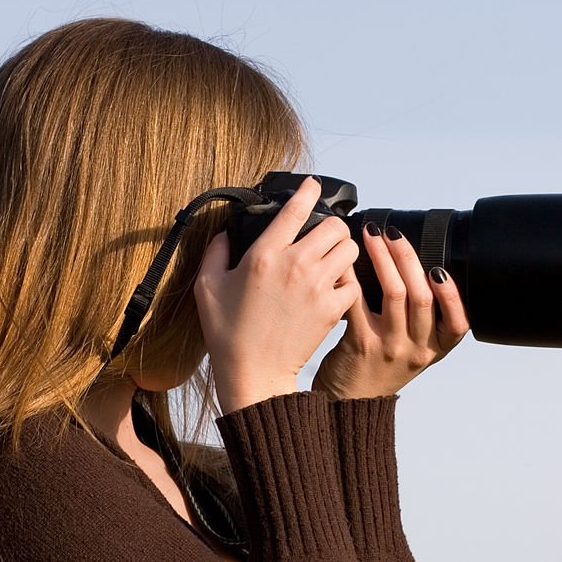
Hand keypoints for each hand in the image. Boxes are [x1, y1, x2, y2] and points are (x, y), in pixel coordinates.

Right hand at [194, 176, 362, 414]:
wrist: (253, 374)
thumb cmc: (228, 334)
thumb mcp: (208, 287)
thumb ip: (216, 252)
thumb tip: (225, 232)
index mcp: (264, 255)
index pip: (296, 209)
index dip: (308, 191)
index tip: (312, 186)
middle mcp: (295, 265)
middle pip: (334, 226)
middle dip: (330, 227)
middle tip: (323, 236)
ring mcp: (317, 288)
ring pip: (350, 250)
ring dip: (343, 250)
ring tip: (332, 259)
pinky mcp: (332, 310)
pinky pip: (353, 283)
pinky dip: (348, 282)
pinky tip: (334, 288)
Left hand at [312, 223, 469, 400]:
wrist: (348, 403)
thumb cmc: (380, 368)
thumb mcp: (415, 350)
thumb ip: (423, 320)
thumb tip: (418, 266)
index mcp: (435, 349)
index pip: (458, 321)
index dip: (451, 293)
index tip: (438, 267)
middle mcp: (416, 349)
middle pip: (422, 295)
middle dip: (408, 257)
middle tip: (393, 233)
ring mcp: (389, 347)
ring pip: (394, 293)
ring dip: (383, 258)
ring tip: (372, 235)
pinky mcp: (360, 344)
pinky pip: (358, 301)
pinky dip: (352, 276)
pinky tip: (346, 260)